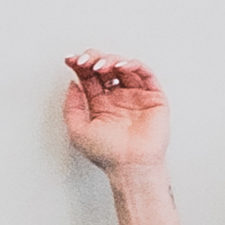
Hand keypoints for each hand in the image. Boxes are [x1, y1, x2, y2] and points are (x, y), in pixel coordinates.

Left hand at [62, 52, 170, 172]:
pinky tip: (121, 66)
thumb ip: (72, 106)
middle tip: (85, 60)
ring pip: (124, 67)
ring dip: (111, 60)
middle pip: (105, 68)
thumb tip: (72, 84)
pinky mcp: (153, 97)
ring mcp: (136, 96)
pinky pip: (145, 74)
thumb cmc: (108, 155)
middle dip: (93, 59)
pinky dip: (134, 64)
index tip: (70, 59)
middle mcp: (118, 98)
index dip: (80, 65)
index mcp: (101, 105)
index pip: (90, 77)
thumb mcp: (77, 131)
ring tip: (101, 66)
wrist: (130, 166)